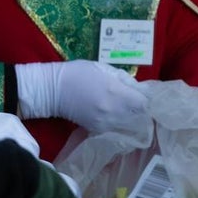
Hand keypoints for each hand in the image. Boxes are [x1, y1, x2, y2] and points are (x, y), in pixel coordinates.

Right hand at [16, 60, 148, 133]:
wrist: (52, 90)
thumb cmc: (77, 73)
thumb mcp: (102, 67)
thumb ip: (123, 78)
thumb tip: (138, 89)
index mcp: (115, 93)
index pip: (144, 104)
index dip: (145, 99)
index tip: (141, 95)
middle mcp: (113, 111)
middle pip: (139, 117)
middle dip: (140, 110)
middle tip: (135, 102)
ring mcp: (105, 123)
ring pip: (129, 126)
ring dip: (131, 118)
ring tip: (124, 109)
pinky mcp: (97, 130)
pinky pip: (116, 129)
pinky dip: (118, 123)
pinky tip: (112, 115)